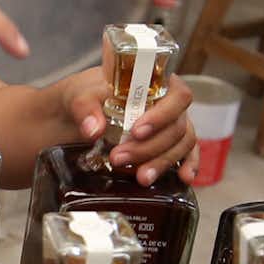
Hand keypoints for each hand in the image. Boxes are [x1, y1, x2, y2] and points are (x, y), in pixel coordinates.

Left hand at [56, 70, 197, 184]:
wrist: (74, 114)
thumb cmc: (83, 96)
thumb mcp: (78, 95)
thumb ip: (85, 109)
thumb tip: (94, 130)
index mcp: (154, 84)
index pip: (176, 95)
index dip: (161, 115)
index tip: (136, 132)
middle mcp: (168, 104)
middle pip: (177, 126)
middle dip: (149, 147)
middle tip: (119, 158)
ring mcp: (170, 126)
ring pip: (182, 144)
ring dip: (162, 162)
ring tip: (140, 178)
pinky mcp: (168, 145)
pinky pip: (188, 155)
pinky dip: (189, 167)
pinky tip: (184, 179)